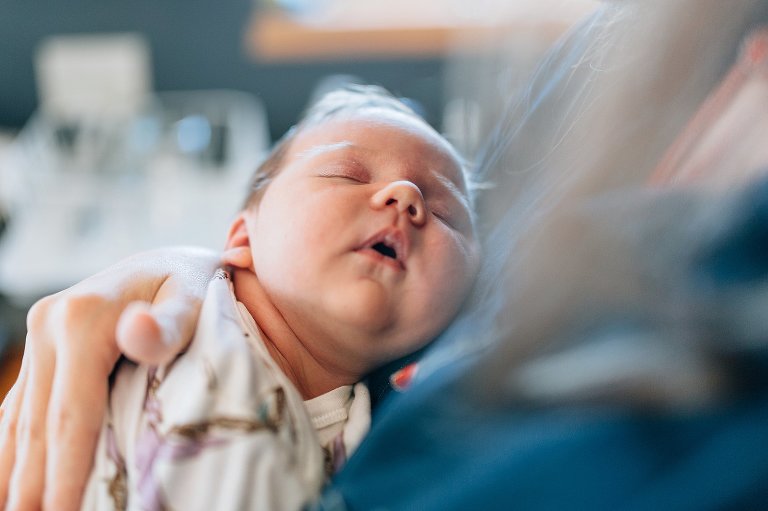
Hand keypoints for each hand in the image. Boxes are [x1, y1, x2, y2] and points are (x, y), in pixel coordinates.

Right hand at [0, 247, 221, 510]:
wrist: (173, 258)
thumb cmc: (193, 284)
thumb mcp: (193, 299)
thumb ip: (170, 325)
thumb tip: (134, 332)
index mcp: (81, 318)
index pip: (72, 413)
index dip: (65, 472)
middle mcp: (49, 326)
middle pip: (39, 424)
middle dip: (33, 485)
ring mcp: (41, 337)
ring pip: (20, 419)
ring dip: (15, 472)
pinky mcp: (43, 348)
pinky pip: (21, 406)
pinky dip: (14, 447)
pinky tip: (14, 478)